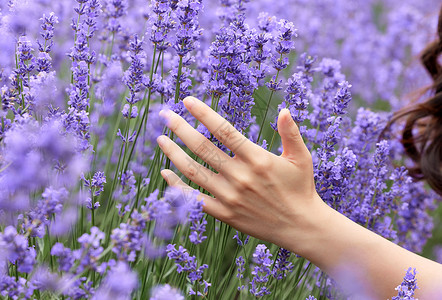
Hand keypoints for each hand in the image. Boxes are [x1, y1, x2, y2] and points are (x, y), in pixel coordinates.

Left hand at [156, 96, 327, 252]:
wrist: (301, 227)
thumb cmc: (301, 189)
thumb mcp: (301, 158)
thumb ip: (291, 133)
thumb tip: (284, 110)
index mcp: (257, 158)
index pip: (223, 130)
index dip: (203, 113)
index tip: (187, 101)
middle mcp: (239, 176)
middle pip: (202, 147)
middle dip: (180, 128)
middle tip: (165, 115)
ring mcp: (229, 196)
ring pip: (193, 171)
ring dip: (173, 153)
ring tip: (160, 139)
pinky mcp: (224, 213)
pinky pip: (194, 198)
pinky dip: (177, 186)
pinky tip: (165, 173)